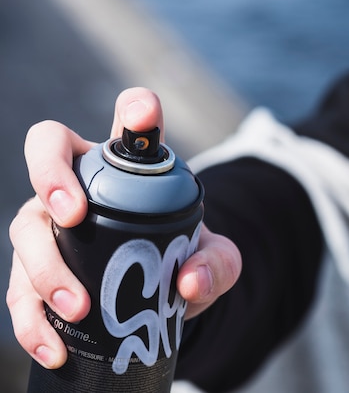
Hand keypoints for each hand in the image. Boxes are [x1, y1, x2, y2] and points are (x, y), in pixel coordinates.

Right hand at [7, 88, 240, 369]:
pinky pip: (20, 290)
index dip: (135, 111)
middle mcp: (82, 184)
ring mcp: (51, 225)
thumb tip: (189, 282)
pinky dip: (31, 321)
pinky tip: (52, 348)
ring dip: (45, 266)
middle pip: (48, 152)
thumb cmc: (184, 258)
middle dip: (51, 176)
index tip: (144, 116)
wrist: (160, 295)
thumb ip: (217, 265)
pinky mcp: (37, 271)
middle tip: (74, 217)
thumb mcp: (216, 260)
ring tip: (78, 306)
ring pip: (26, 228)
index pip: (130, 123)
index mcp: (130, 167)